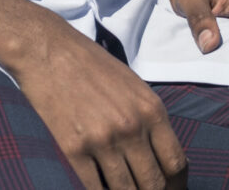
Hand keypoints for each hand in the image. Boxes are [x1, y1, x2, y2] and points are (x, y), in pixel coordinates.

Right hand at [5, 14, 185, 189]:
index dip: (177, 186)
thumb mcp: (136, 89)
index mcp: (152, 110)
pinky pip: (93, 187)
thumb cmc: (96, 68)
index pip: (176, 163)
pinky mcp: (73, 149)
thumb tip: (161, 158)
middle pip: (153, 183)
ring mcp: (102, 140)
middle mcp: (132, 128)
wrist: (51, 53)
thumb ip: (150, 122)